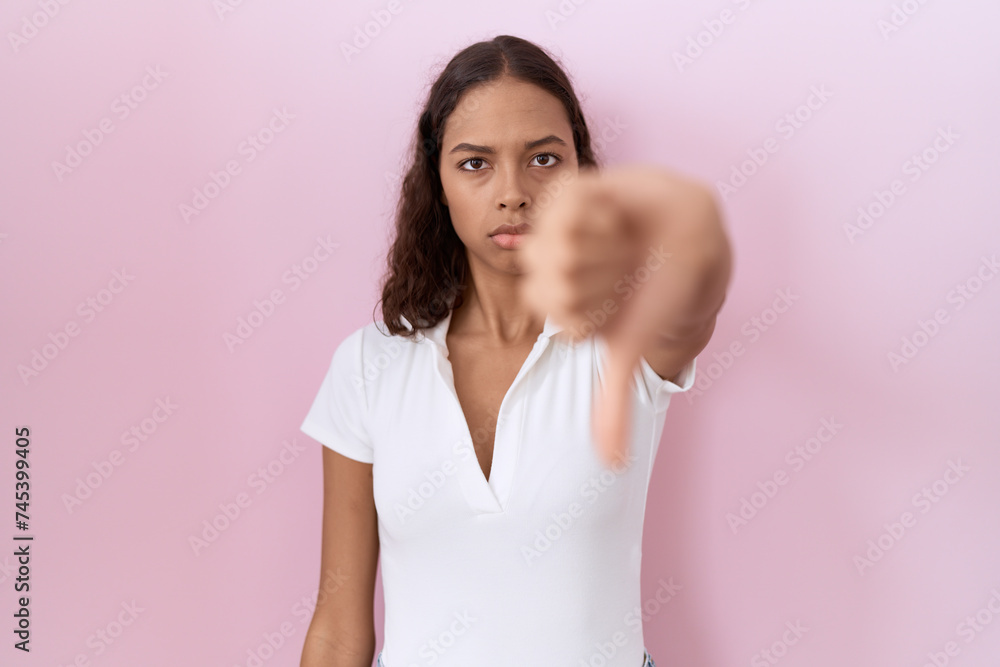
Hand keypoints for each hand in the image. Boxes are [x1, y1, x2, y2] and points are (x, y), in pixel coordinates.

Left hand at [519, 164, 718, 466]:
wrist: (690, 229)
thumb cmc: (660, 289)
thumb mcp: (634, 345)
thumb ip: (616, 402)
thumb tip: (613, 463)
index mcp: (555, 307)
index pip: (557, 317)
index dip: (598, 307)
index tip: (622, 299)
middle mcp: (548, 270)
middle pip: (554, 283)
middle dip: (603, 277)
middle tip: (624, 268)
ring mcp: (552, 232)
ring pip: (558, 246)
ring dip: (604, 244)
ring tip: (621, 238)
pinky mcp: (564, 194)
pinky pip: (566, 206)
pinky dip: (601, 210)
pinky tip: (614, 212)